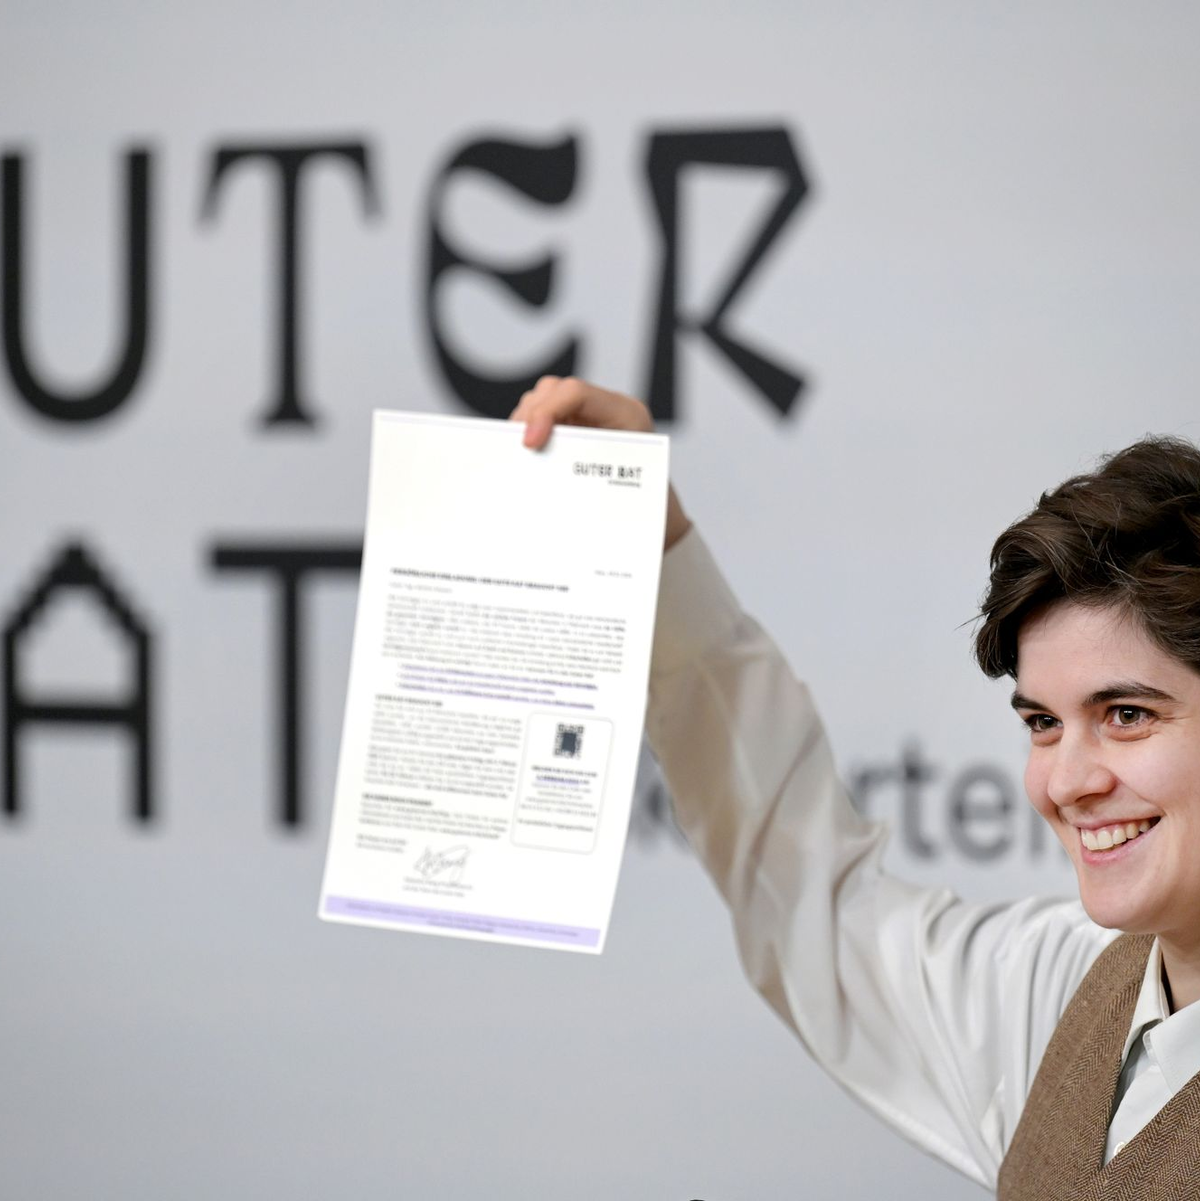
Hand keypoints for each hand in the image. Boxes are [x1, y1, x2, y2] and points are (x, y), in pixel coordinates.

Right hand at [510, 376, 690, 549]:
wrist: (657, 510)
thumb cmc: (642, 504)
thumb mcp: (616, 493)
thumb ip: (584, 481)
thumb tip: (540, 482)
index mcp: (626, 416)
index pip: (576, 394)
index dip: (546, 412)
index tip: (530, 443)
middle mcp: (607, 408)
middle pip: (555, 391)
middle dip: (529, 417)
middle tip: (519, 450)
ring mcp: (591, 415)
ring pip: (545, 399)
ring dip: (526, 424)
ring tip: (519, 454)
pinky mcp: (577, 426)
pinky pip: (544, 418)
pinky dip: (529, 433)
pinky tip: (524, 455)